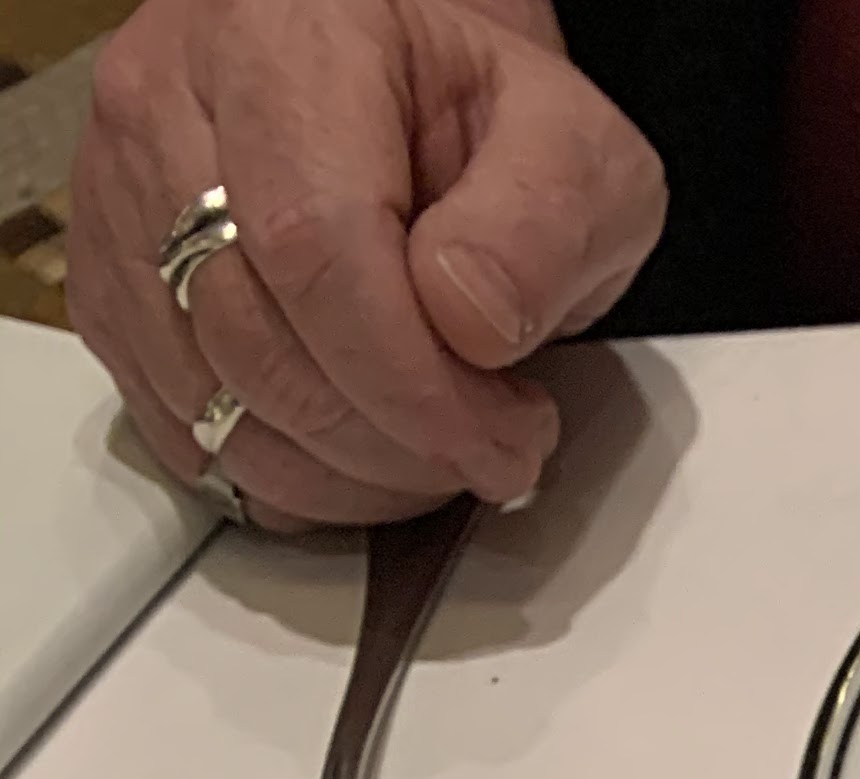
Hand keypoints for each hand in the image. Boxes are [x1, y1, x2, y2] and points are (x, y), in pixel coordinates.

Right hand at [67, 0, 663, 527]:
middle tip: (481, 451)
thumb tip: (468, 319)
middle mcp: (169, 101)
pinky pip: (179, 429)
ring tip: (429, 449)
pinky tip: (356, 452)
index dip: (412, 385)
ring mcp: (122, 195)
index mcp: (281, 40)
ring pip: (210, 401)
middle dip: (388, 443)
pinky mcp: (110, 286)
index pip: (315, 248)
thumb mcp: (571, 145)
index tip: (500, 440)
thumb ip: (542, 225)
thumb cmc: (473, 114)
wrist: (402, 97)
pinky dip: (282, 477)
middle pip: (255, 340)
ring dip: (339, 474)